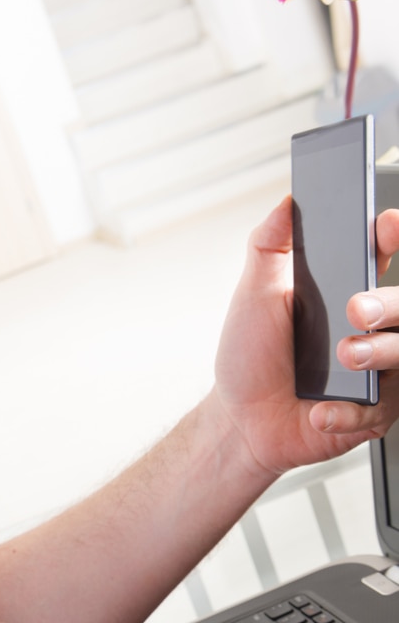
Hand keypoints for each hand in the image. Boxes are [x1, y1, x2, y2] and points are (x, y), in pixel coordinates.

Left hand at [212, 197, 398, 474]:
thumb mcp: (253, 297)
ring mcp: (376, 370)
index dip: (392, 237)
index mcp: (346, 293)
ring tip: (344, 356)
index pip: (382, 257)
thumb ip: (268, 248)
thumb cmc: (249, 355)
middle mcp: (370, 329)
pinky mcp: (373, 412)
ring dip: (380, 353)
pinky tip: (322, 411)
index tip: (388, 225)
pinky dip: (352, 411)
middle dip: (391, 302)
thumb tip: (285, 204)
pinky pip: (385, 409)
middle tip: (357, 310)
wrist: (239, 417)